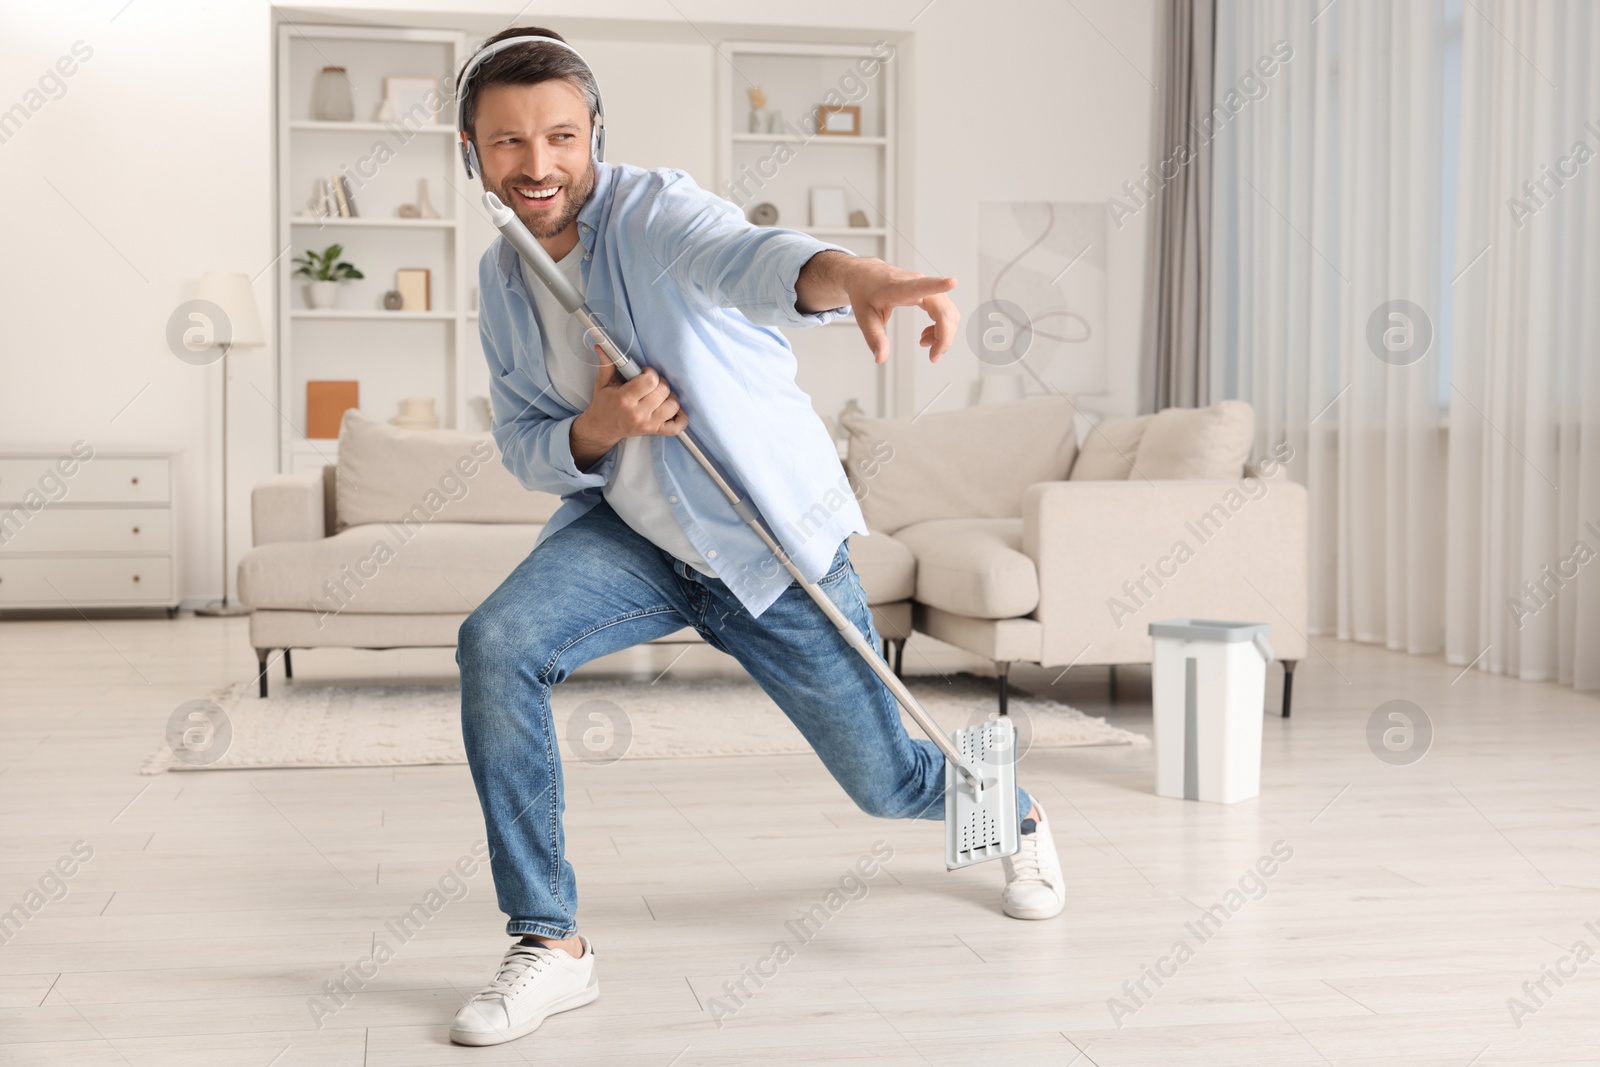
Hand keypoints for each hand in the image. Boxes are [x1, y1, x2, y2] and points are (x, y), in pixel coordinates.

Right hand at [570, 346, 686, 469]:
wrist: (602, 428)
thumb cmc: (604, 404)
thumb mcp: (602, 383)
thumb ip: (607, 364)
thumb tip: (602, 346)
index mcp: (624, 399)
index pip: (650, 381)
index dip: (651, 373)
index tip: (645, 373)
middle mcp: (638, 413)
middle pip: (663, 391)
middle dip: (660, 382)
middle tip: (652, 383)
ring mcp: (648, 424)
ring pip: (673, 406)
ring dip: (670, 397)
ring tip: (660, 395)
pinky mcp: (655, 431)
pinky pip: (677, 427)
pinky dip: (681, 417)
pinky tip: (672, 409)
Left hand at [846, 262, 958, 364]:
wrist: (867, 275)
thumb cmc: (865, 291)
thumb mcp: (864, 317)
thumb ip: (875, 338)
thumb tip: (880, 358)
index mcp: (899, 288)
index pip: (921, 286)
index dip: (939, 285)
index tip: (952, 282)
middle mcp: (918, 283)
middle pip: (944, 311)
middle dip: (944, 337)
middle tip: (933, 357)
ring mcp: (927, 287)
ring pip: (949, 313)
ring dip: (943, 334)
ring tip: (924, 344)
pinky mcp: (931, 293)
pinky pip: (946, 312)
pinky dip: (941, 328)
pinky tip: (926, 335)